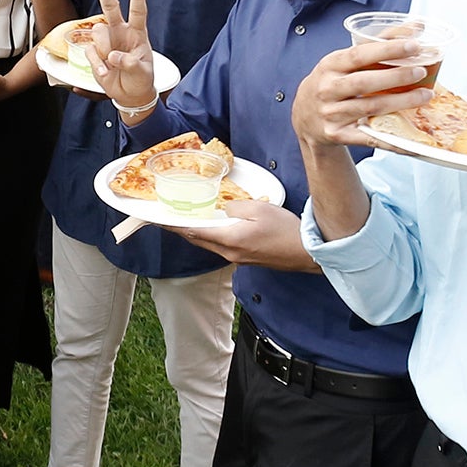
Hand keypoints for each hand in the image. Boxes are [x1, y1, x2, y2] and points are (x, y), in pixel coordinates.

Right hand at [84, 0, 156, 111]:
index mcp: (137, 34)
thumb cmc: (141, 80)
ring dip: (103, 49)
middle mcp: (120, 32)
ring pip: (98, 33)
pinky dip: (98, 65)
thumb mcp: (142, 73)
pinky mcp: (94, 53)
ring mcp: (106, 42)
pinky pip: (90, 53)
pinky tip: (106, 72)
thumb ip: (129, 63)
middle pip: (110, 6)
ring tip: (113, 65)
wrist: (130, 95)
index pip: (138, 11)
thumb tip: (112, 56)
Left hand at [159, 199, 314, 271]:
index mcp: (229, 239)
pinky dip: (214, 237)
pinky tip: (216, 227)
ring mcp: (238, 259)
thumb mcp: (259, 208)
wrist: (307, 252)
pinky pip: (222, 247)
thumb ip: (235, 206)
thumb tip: (224, 209)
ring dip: (198, 233)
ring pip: (210, 244)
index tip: (158, 219)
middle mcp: (229, 253)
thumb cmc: (285, 229)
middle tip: (169, 217)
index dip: (174, 225)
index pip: (194, 231)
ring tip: (189, 220)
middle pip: (199, 240)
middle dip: (183, 228)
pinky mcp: (246, 260)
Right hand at [292, 37, 433, 150]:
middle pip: (364, 82)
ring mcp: (331, 114)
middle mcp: (327, 89)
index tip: (413, 45)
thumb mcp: (346, 61)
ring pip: (370, 108)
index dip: (387, 50)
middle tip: (421, 71)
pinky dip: (391, 140)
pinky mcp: (338, 135)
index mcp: (329, 65)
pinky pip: (369, 138)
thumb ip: (380, 43)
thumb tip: (416, 26)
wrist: (305, 116)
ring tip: (425, 95)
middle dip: (396, 76)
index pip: (358, 54)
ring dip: (401, 102)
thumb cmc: (332, 82)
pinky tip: (411, 138)